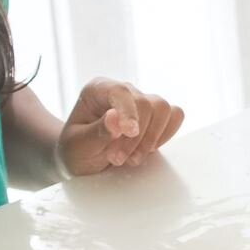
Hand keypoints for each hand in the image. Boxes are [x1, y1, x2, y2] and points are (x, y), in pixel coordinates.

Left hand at [56, 78, 184, 175]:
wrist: (82, 160)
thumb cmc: (75, 151)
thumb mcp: (77, 146)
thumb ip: (95, 133)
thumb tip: (115, 118)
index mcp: (98, 90)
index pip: (121, 92)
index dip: (129, 112)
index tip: (129, 133)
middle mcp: (122, 91)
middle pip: (146, 104)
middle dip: (136, 138)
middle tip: (117, 159)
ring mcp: (140, 102)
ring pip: (163, 109)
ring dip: (151, 139)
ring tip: (131, 158)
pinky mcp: (154, 116)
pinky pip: (174, 116)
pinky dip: (165, 135)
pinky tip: (146, 149)